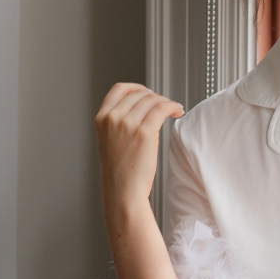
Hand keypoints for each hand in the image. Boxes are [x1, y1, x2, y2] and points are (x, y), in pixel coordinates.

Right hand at [95, 84, 184, 219]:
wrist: (122, 191)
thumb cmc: (120, 170)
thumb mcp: (110, 140)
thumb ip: (120, 121)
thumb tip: (144, 105)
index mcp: (101, 119)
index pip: (119, 89)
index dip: (136, 87)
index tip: (147, 92)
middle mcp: (113, 118)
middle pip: (139, 94)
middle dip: (155, 97)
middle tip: (165, 106)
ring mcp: (128, 124)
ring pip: (153, 100)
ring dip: (166, 102)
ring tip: (173, 110)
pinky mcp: (144, 132)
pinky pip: (163, 108)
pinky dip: (173, 106)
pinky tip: (177, 112)